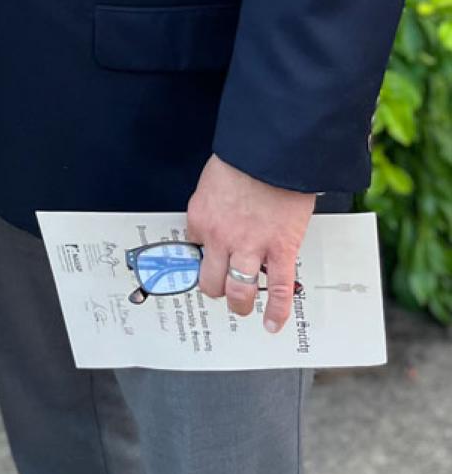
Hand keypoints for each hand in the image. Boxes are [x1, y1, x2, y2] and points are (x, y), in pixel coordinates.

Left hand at [186, 155, 314, 332]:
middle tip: (221, 288)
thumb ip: (214, 202)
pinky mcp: (280, 250)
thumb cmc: (246, 158)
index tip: (208, 254)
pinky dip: (276, 310)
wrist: (274, 151)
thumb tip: (220, 214)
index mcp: (201, 216)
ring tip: (242, 308)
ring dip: (239, 303)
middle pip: (209, 279)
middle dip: (214, 287)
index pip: (193, 246)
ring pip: (237, 291)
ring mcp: (250, 247)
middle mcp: (220, 237)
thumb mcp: (215, 178)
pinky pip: (277, 289)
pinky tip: (273, 323)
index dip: (203, 250)